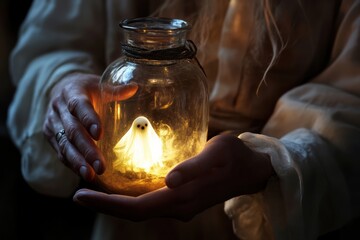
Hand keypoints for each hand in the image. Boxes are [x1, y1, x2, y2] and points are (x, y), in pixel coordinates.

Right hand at [43, 73, 137, 181]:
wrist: (60, 89)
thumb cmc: (86, 89)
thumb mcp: (99, 85)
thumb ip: (116, 90)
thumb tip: (135, 88)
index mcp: (72, 93)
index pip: (79, 106)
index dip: (89, 119)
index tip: (100, 134)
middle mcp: (59, 109)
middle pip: (72, 131)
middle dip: (86, 150)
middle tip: (100, 166)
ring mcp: (53, 124)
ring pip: (64, 144)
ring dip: (77, 161)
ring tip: (90, 174)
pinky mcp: (51, 136)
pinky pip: (60, 151)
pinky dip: (71, 163)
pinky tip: (83, 173)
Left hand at [73, 134, 273, 220]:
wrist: (251, 169)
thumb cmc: (234, 157)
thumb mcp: (216, 153)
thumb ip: (193, 168)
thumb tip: (169, 182)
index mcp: (182, 199)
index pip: (137, 208)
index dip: (108, 204)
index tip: (80, 196)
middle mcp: (178, 207)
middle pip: (134, 212)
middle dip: (104, 205)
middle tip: (78, 193)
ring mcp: (179, 205)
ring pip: (140, 208)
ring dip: (115, 202)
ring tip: (93, 190)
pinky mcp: (181, 198)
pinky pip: (149, 202)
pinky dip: (130, 198)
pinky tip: (121, 186)